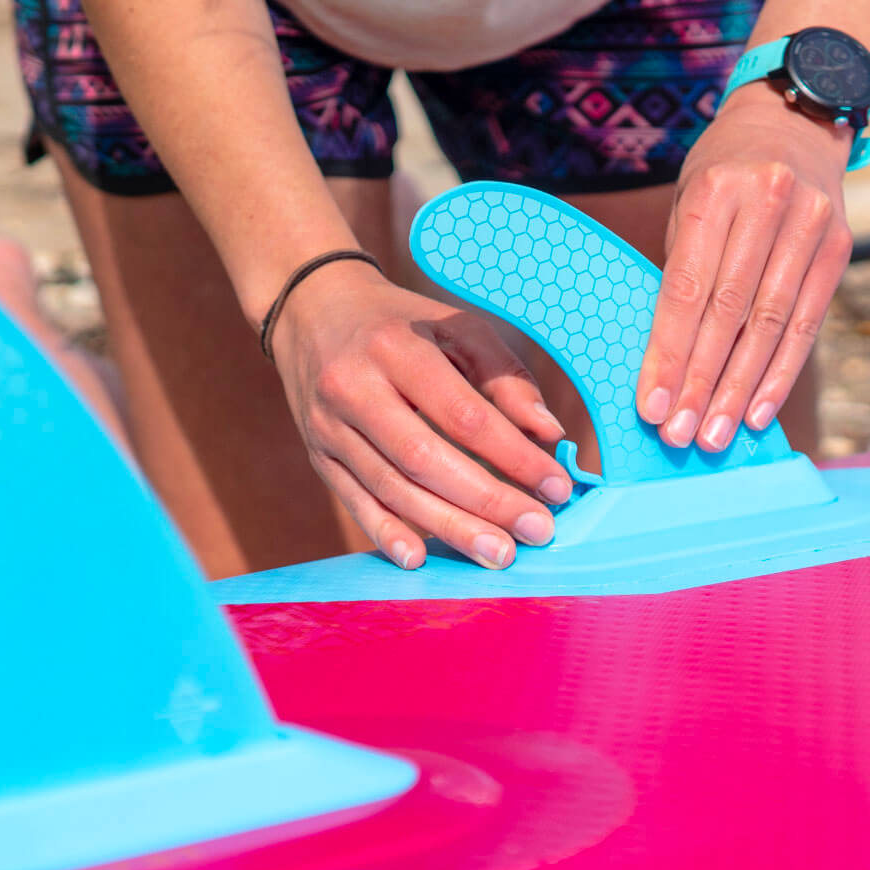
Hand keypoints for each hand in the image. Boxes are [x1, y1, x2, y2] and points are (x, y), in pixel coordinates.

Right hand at [269, 260, 572, 569]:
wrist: (311, 311)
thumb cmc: (400, 323)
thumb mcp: (455, 327)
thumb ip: (505, 377)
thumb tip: (549, 434)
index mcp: (396, 348)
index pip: (463, 414)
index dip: (513, 455)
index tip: (557, 487)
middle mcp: (354, 388)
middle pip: (425, 458)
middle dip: (486, 501)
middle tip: (536, 531)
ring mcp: (330, 427)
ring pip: (392, 487)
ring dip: (449, 527)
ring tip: (499, 553)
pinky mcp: (319, 455)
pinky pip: (354, 501)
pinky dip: (386, 532)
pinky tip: (419, 559)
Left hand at [635, 85, 854, 451]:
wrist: (791, 122)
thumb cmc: (719, 178)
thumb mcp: (686, 206)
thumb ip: (680, 272)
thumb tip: (662, 363)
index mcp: (713, 191)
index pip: (686, 288)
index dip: (668, 352)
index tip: (652, 405)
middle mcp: (766, 203)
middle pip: (729, 312)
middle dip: (701, 381)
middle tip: (680, 435)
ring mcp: (811, 222)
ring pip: (771, 324)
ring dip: (739, 388)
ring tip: (714, 435)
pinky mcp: (839, 245)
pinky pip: (808, 322)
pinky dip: (780, 372)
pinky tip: (757, 410)